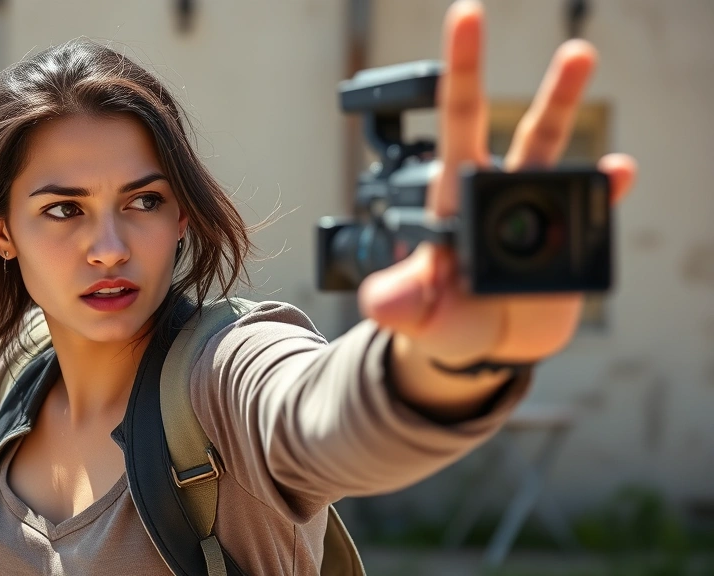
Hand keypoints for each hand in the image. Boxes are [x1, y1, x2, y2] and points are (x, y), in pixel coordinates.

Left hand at [358, 0, 636, 368]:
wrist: (484, 347)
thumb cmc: (443, 323)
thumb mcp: (418, 317)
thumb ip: (402, 304)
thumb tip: (379, 302)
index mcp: (453, 199)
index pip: (453, 126)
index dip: (459, 73)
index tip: (464, 17)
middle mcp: (493, 191)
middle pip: (500, 123)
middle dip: (499, 74)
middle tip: (500, 21)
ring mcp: (533, 209)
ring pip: (549, 148)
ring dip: (562, 104)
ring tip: (577, 54)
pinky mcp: (568, 235)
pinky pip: (591, 204)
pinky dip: (606, 187)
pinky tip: (618, 170)